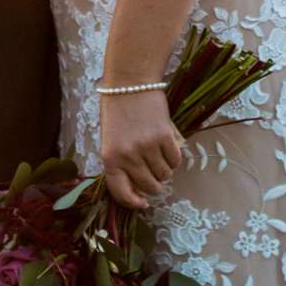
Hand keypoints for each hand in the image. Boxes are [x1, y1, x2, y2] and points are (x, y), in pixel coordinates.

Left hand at [101, 88, 184, 209]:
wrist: (130, 82)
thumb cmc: (117, 111)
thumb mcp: (110, 139)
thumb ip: (120, 163)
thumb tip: (137, 186)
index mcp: (110, 158)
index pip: (121, 192)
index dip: (133, 202)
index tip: (143, 203)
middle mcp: (128, 156)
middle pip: (149, 186)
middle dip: (154, 186)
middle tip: (155, 178)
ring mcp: (147, 147)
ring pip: (164, 175)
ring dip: (164, 171)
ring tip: (159, 157)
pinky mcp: (165, 137)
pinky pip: (175, 161)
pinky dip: (174, 159)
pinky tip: (168, 149)